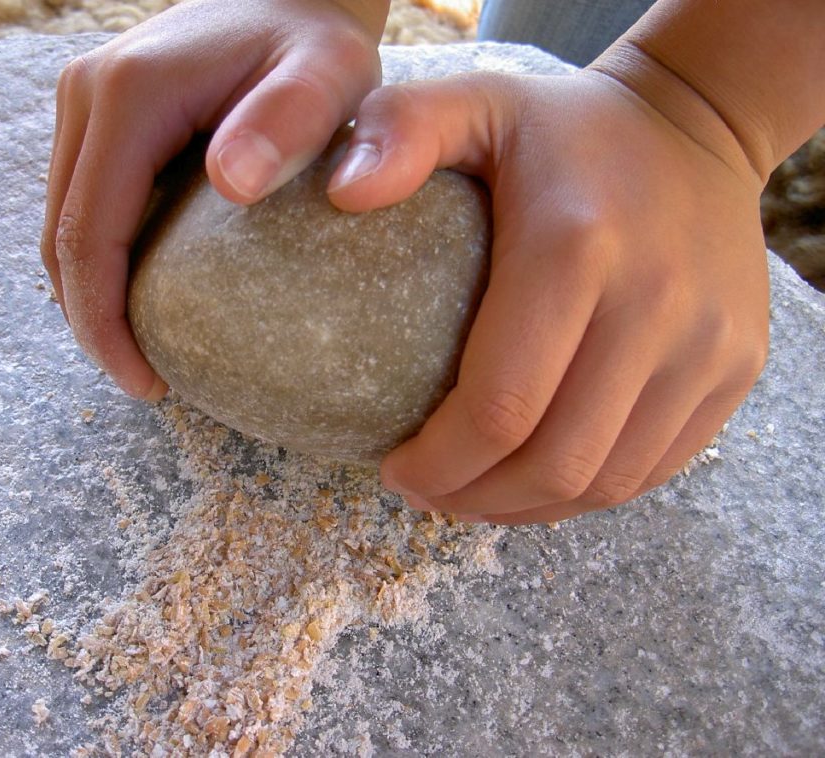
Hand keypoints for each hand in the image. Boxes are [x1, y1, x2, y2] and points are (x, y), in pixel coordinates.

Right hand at [40, 0, 384, 397]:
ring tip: (144, 351)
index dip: (101, 322)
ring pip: (63, 224)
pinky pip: (85, 205)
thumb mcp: (328, 73)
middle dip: (90, 322)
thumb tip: (230, 184)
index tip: (143, 381)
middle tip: (145, 381)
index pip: (84, 234)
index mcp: (127, 97)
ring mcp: (86, 103)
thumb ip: (290, 120)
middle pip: (58, 238)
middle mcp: (88, 96)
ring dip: (90, 295)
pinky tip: (150, 296)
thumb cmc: (316, 39)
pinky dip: (103, 260)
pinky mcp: (100, 117)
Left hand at [328, 66, 769, 524]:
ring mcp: (708, 345)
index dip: (439, 463)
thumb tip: (340, 195)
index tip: (393, 470)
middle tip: (426, 492)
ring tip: (473, 495)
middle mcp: (655, 305)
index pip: (499, 407)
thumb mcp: (475, 102)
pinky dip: (588, 492)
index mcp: (576, 249)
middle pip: (554, 462)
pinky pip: (655, 468)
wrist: (696, 128)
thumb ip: (401, 130)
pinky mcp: (734, 368)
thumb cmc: (561, 132)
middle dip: (475, 498)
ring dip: (528, 508)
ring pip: (607, 481)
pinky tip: (538, 479)